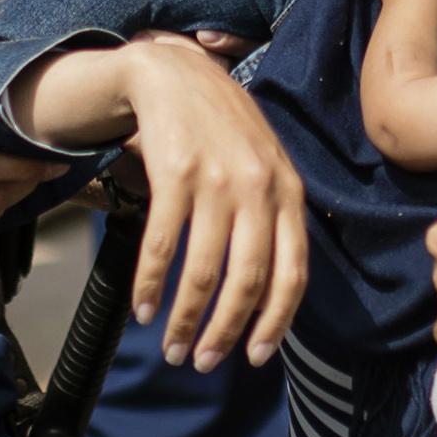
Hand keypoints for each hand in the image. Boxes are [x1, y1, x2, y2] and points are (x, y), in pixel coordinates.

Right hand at [111, 35, 306, 368]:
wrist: (175, 74)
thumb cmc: (222, 130)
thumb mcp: (265, 166)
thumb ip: (274, 218)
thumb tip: (270, 296)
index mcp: (289, 192)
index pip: (293, 272)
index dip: (275, 322)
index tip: (253, 357)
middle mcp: (260, 188)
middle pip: (249, 279)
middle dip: (224, 331)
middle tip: (201, 362)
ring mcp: (217, 180)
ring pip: (203, 270)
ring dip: (183, 317)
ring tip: (169, 345)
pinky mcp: (175, 173)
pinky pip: (162, 245)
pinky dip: (150, 283)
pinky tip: (142, 306)